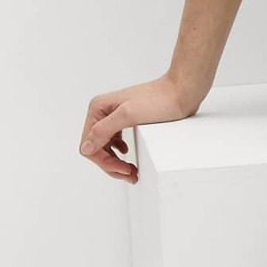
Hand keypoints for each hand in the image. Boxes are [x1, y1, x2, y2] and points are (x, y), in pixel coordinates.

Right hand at [79, 73, 199, 182]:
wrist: (180, 92)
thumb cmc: (159, 99)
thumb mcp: (128, 115)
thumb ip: (104, 130)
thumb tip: (86, 147)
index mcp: (98, 108)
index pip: (89, 144)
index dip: (104, 161)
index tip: (123, 169)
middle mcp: (103, 112)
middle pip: (96, 147)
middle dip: (110, 164)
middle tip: (130, 174)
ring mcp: (114, 116)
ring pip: (105, 146)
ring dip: (115, 161)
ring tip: (131, 171)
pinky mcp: (127, 120)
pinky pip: (115, 141)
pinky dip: (119, 152)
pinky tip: (127, 154)